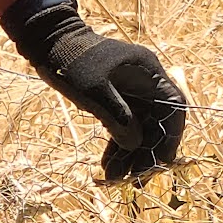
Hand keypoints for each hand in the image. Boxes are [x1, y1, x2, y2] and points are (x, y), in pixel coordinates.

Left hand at [0, 0, 187, 182]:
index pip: (173, 107)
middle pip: (157, 122)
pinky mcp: (116, 98)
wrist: (49, 44)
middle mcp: (145, 82)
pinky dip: (117, 145)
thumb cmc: (72, 62)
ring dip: (131, 153)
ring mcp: (131, 91)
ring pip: (140, 128)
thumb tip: (136, 144)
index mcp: (148, 73)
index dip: (171, 135)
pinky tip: (109, 166)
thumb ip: (119, 118)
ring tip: (117, 178)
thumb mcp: (95, 91)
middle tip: (137, 179)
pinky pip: (123, 125)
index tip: (162, 161)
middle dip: (148, 151)